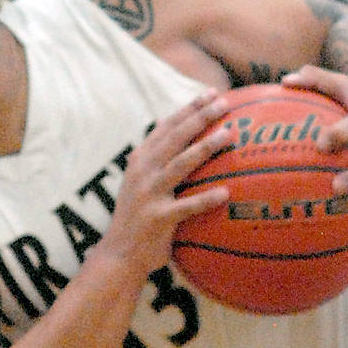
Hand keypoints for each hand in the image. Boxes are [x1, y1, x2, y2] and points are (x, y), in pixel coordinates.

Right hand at [103, 91, 229, 277]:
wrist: (119, 254)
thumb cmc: (140, 217)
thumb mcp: (143, 183)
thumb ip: (162, 163)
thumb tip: (195, 144)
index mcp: (141, 159)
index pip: (167, 126)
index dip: (189, 108)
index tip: (211, 93)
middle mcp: (143, 171)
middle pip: (175, 137)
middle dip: (199, 117)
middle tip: (224, 103)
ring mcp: (149, 193)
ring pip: (181, 164)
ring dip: (205, 147)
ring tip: (228, 135)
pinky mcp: (157, 218)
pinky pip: (186, 206)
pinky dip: (205, 199)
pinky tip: (225, 193)